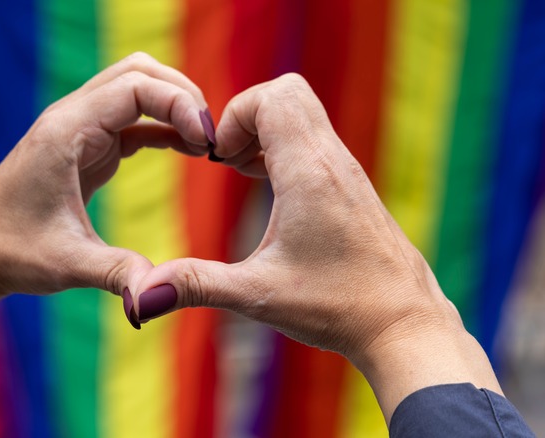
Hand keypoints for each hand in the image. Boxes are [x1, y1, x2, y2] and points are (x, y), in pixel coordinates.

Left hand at [0, 52, 209, 297]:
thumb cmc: (13, 253)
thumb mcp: (68, 265)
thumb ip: (116, 273)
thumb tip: (153, 300)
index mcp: (66, 131)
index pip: (135, 86)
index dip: (179, 104)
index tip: (206, 144)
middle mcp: (72, 118)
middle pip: (139, 72)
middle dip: (181, 94)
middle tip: (211, 137)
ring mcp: (79, 128)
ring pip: (136, 87)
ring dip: (173, 105)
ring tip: (204, 143)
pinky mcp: (86, 146)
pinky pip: (133, 119)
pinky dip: (163, 125)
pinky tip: (187, 148)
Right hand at [130, 73, 500, 421]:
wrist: (404, 325)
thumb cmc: (337, 308)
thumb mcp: (256, 295)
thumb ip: (195, 285)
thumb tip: (140, 296)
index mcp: (309, 174)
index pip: (274, 96)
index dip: (235, 115)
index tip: (217, 159)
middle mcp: (332, 161)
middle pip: (289, 92)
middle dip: (247, 115)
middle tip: (227, 160)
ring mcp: (346, 172)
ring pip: (304, 114)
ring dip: (265, 132)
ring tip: (241, 172)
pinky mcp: (351, 186)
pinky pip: (314, 140)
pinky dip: (283, 149)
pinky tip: (268, 190)